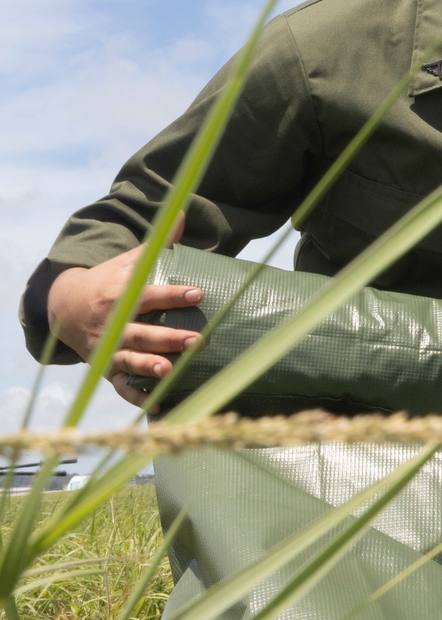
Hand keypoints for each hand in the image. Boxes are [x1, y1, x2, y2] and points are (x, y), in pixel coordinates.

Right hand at [47, 214, 202, 407]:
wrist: (65, 309)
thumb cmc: (106, 282)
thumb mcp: (125, 261)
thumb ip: (156, 245)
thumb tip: (181, 214)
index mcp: (118, 295)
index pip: (148, 295)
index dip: (171, 295)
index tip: (197, 295)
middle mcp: (111, 324)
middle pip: (142, 332)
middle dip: (169, 338)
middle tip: (198, 341)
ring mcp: (107, 349)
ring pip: (130, 360)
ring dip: (150, 367)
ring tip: (171, 373)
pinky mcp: (106, 368)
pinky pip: (120, 386)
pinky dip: (136, 397)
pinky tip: (158, 405)